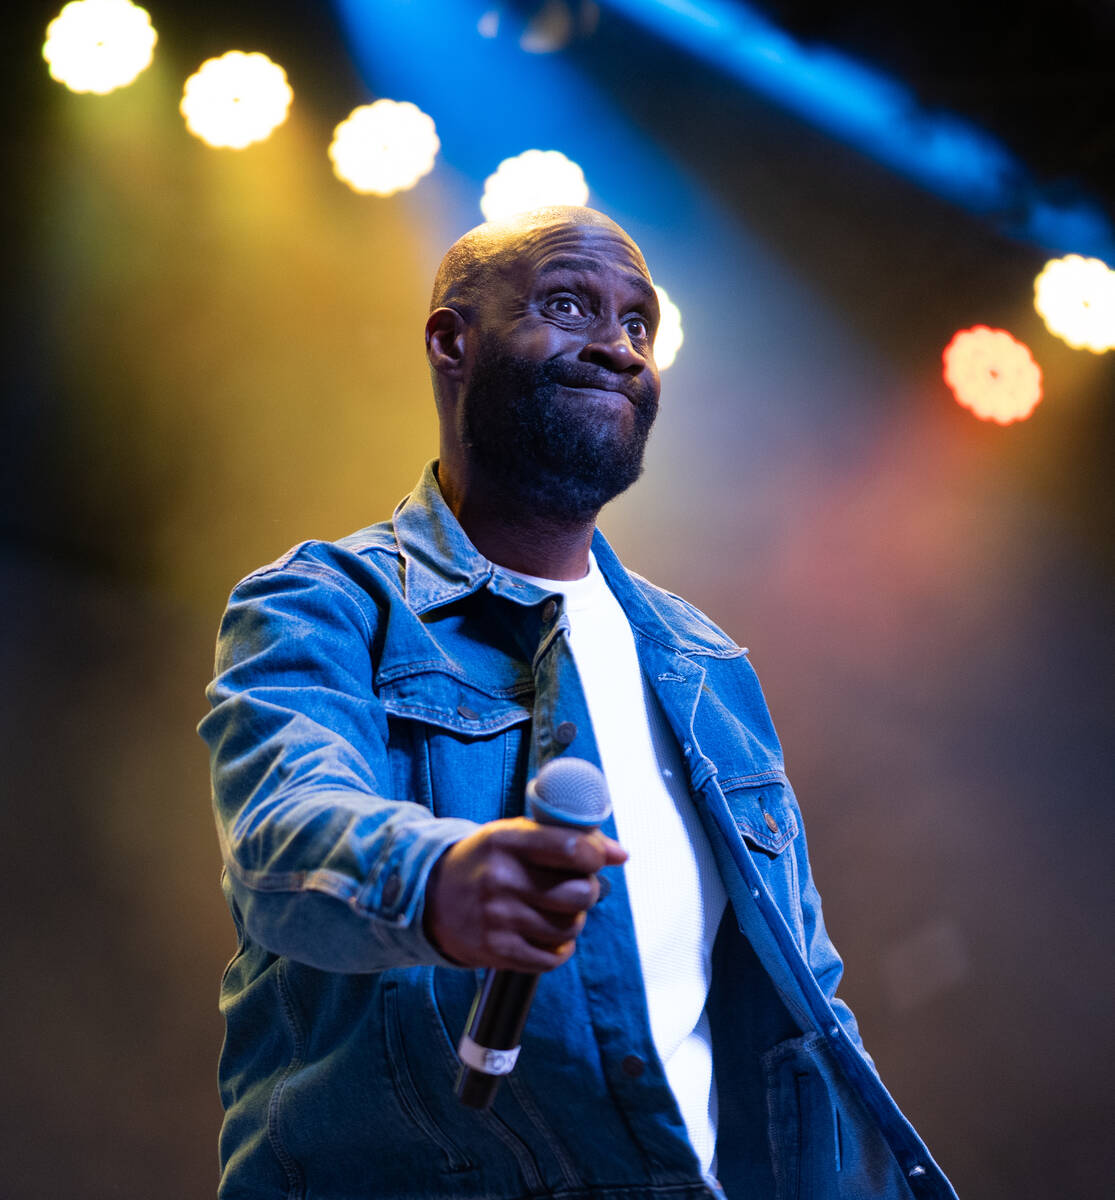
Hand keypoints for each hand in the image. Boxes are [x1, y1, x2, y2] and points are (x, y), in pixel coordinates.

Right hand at [422, 818, 627, 971]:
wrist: (431, 896)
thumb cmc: (486, 861)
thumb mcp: (516, 835)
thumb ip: (568, 838)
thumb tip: (621, 854)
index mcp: (506, 841)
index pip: (571, 847)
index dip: (596, 855)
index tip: (596, 858)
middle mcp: (501, 879)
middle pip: (579, 893)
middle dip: (588, 891)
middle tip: (578, 888)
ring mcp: (498, 917)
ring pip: (570, 927)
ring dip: (573, 921)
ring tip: (557, 911)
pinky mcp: (496, 950)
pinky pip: (552, 957)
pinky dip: (559, 948)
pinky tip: (548, 935)